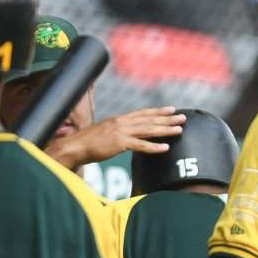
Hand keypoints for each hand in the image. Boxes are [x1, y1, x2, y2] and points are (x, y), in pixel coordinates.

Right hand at [48, 107, 185, 169]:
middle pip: (149, 119)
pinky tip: (166, 148)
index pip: (142, 113)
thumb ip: (117, 131)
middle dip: (168, 119)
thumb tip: (126, 135)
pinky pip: (140, 145)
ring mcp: (121, 132)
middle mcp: (122, 122)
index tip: (171, 109)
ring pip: (148, 130)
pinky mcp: (119, 143)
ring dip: (165, 130)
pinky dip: (154, 146)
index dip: (158, 111)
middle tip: (183, 117)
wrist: (74, 146)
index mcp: (119, 119)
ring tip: (179, 130)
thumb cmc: (88, 142)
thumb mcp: (105, 132)